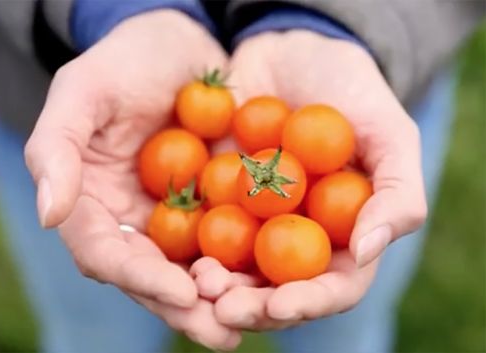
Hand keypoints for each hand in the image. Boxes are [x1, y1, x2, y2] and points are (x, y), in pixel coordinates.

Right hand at [24, 10, 239, 349]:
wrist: (179, 46)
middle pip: (153, 277)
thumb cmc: (125, 60)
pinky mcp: (213, 205)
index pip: (108, 254)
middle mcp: (133, 222)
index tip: (181, 291)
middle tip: (224, 330)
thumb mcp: (83, 90)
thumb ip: (55, 149)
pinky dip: (247, 262)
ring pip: (193, 268)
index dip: (140, 278)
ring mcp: (174, 217)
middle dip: (187, 307)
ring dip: (222, 298)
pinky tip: (276, 278)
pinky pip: (229, 239)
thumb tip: (48, 215)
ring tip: (256, 316)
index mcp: (93, 205)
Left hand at [195, 30, 426, 330]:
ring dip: (215, 285)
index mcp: (343, 235)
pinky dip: (189, 243)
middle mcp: (297, 237)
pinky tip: (174, 247)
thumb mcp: (388, 131)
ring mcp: (255, 221)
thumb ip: (395, 192)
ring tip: (198, 281)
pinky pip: (201, 227)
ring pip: (235, 269)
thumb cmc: (350, 90)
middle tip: (221, 307)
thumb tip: (367, 250)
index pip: (332, 287)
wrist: (292, 52)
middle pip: (277, 290)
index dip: (308, 303)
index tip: (279, 305)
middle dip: (251, 306)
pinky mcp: (218, 198)